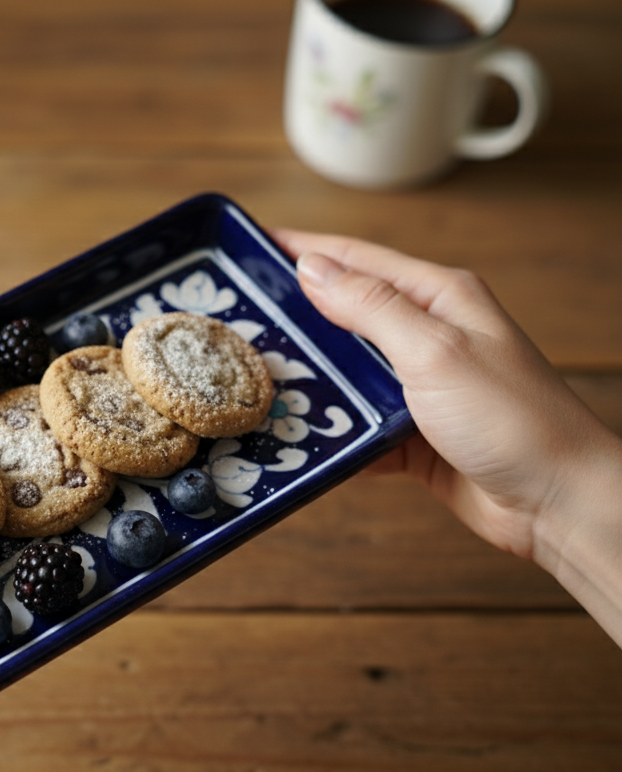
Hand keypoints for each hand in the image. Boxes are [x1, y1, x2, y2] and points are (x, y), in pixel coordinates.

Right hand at [274, 229, 621, 641]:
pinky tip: (294, 435)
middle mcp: (427, 336)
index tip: (251, 247)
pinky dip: (327, 431)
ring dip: (306, 380)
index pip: (356, 260)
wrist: (557, 503)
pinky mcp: (411, 436)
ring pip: (344, 375)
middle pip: (343, 316)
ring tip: (249, 380)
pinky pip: (354, 425)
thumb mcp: (434, 351)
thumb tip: (313, 267)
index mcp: (438, 299)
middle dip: (292, 317)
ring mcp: (418, 387)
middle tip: (234, 320)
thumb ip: (370, 308)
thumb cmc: (513, 419)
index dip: (303, 251)